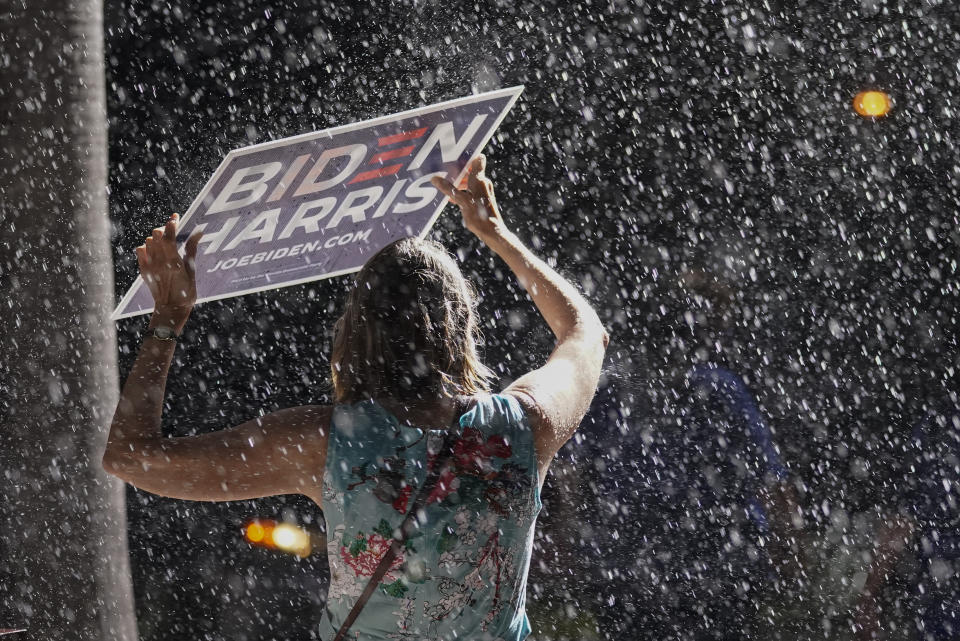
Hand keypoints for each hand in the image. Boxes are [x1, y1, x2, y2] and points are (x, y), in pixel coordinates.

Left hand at [136, 213, 202, 332]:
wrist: (170, 309)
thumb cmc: (186, 292)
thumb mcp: (192, 271)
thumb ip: (192, 250)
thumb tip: (198, 233)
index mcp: (174, 263)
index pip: (169, 236)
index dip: (172, 224)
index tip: (175, 217)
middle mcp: (159, 262)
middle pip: (156, 235)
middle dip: (164, 229)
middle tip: (171, 232)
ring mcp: (149, 266)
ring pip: (148, 241)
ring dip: (155, 238)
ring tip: (164, 243)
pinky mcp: (143, 270)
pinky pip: (140, 250)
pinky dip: (146, 247)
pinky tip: (154, 251)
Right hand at [431, 154, 507, 240]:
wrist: (491, 231)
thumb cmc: (479, 215)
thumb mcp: (461, 200)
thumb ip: (448, 188)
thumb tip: (435, 178)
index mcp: (480, 179)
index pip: (478, 159)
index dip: (469, 155)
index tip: (456, 154)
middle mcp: (483, 183)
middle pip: (470, 170)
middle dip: (457, 170)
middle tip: (444, 170)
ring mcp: (483, 191)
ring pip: (468, 181)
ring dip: (457, 182)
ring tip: (445, 185)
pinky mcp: (481, 200)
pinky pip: (469, 191)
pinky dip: (460, 192)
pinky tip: (451, 198)